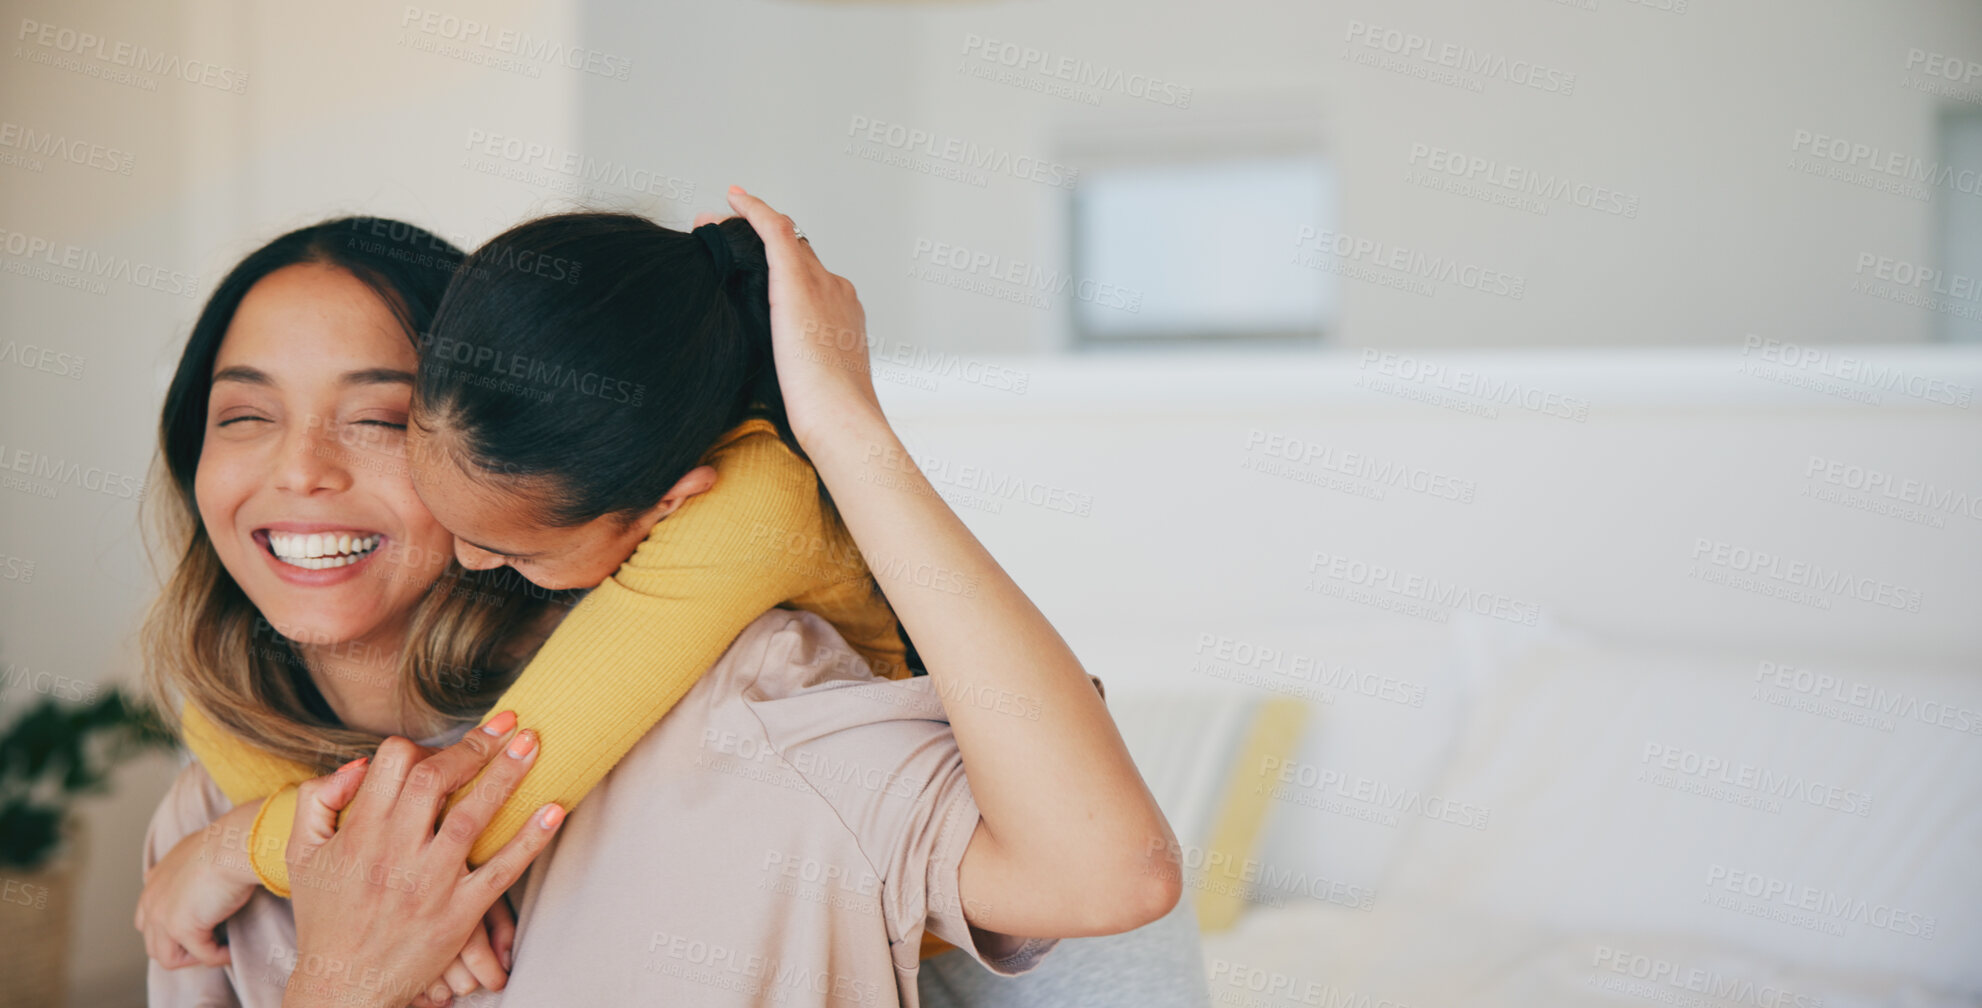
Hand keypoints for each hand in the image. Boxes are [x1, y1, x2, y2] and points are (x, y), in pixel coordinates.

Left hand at [135, 798, 264, 968]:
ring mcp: (163, 918)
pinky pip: (203, 956)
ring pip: (169, 958)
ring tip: (218, 948)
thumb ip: (184, 864)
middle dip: (180, 948)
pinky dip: (219, 956)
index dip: (169, 930)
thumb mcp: (194, 849)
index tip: (198, 925)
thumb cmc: (224, 842)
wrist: (232, 845)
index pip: (146, 920)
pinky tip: (232, 949)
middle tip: (208, 940)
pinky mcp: (183, 929)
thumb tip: (194, 867)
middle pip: (154, 944)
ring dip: (195, 957)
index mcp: (154, 883)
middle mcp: (152, 901)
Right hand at [279, 713, 561, 1007]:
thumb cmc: (325, 915)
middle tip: (507, 722)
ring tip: (532, 743)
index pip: (393, 764)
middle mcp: (395, 852)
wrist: (342, 987)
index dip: (420, 745)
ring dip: (507, 775)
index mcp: (360, 832)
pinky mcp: (459, 913)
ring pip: (473, 817)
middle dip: (475, 746)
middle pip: (437, 780)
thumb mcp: (300, 855)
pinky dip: (530, 839)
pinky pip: (501, 871)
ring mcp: (430, 883)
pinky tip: (554, 810)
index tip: (442, 746)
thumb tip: (357, 764)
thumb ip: (316, 801)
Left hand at [705, 185, 883, 451]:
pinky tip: (734, 199)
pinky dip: (755, 210)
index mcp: (844, 315)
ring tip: (716, 225)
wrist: (841, 417)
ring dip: (751, 228)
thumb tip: (769, 375)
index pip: (811, 279)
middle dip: (761, 241)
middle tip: (724, 236)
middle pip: (798, 254)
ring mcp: (821, 283)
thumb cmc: (827, 416)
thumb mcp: (812, 385)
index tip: (754, 265)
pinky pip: (775, 231)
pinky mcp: (797, 281)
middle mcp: (837, 291)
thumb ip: (796, 367)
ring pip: (784, 241)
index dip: (780, 266)